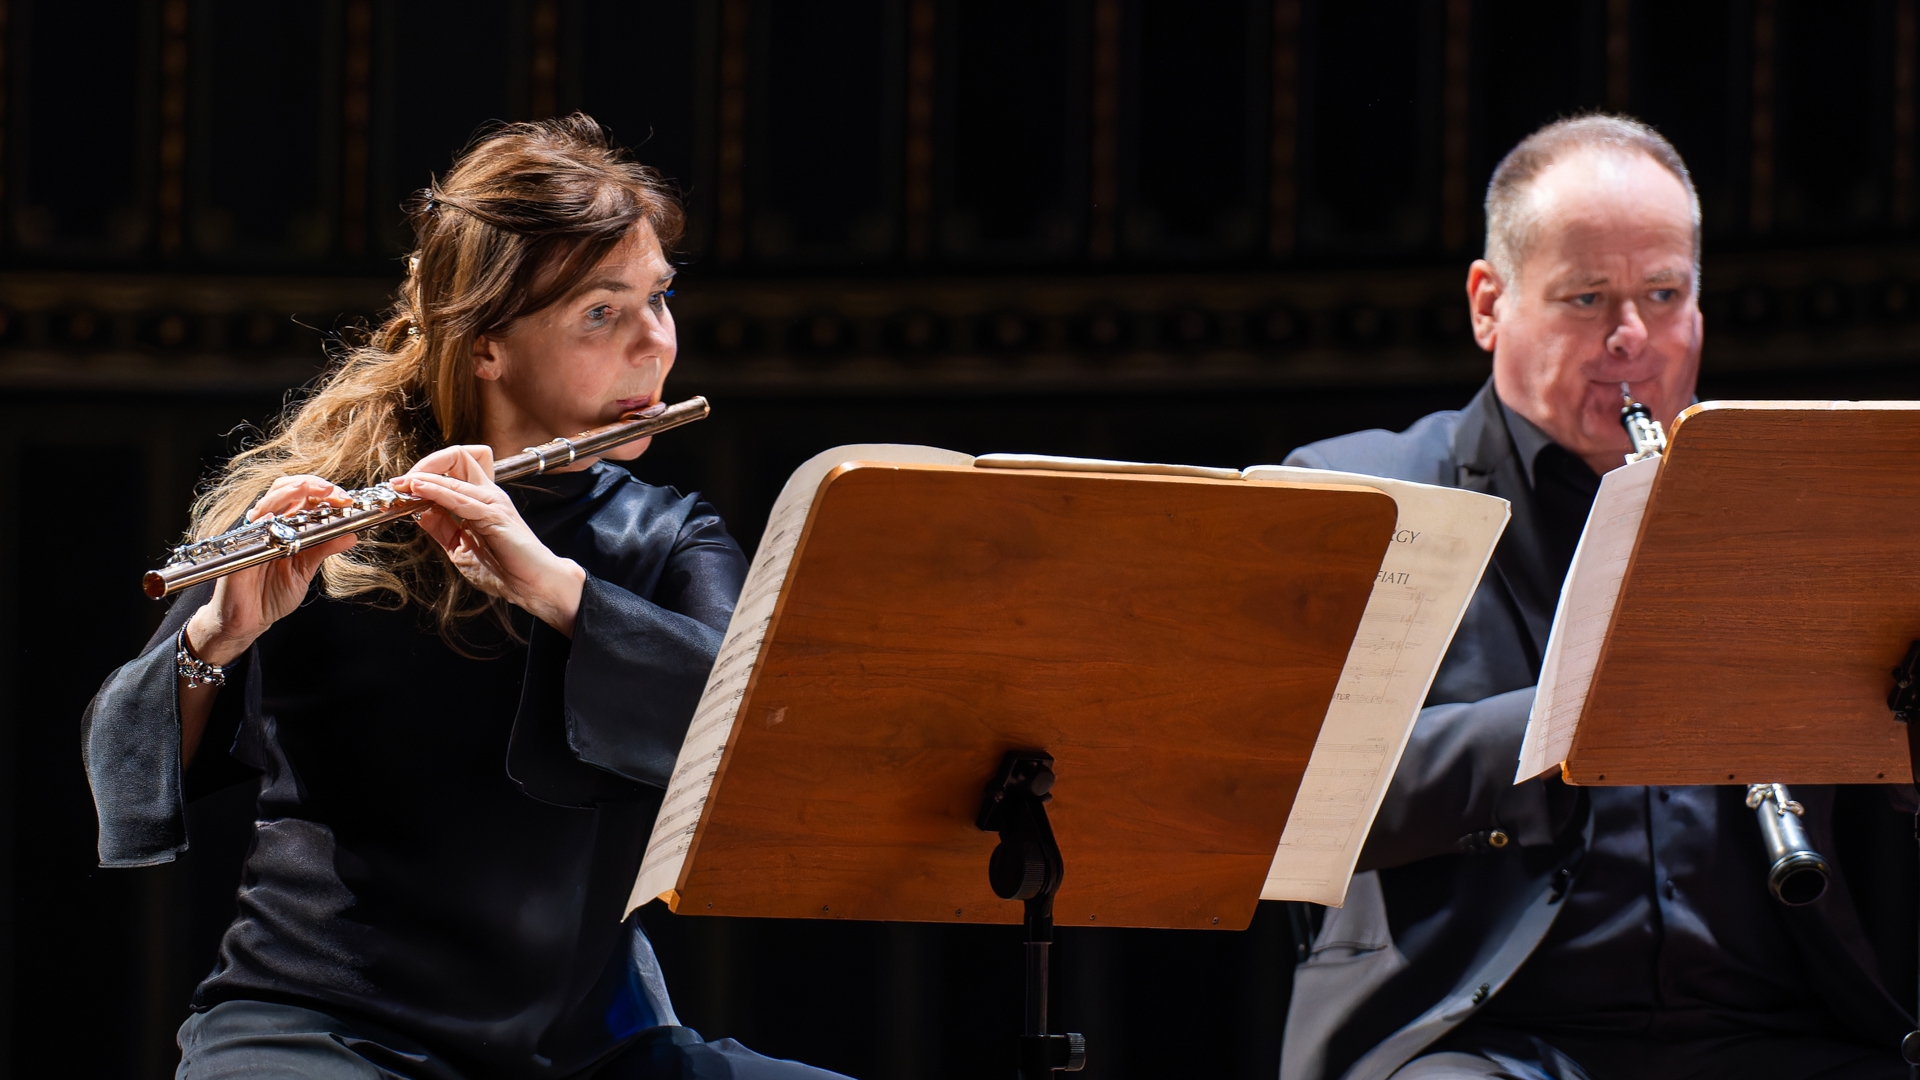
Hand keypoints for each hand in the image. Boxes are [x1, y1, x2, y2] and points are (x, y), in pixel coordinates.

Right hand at [184, 475, 359, 666]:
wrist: (250, 620)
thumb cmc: (272, 593)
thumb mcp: (305, 570)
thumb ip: (324, 550)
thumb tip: (351, 535)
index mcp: (286, 527)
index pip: (303, 496)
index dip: (323, 491)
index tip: (345, 497)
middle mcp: (268, 526)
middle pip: (285, 489)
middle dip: (311, 486)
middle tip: (333, 493)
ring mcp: (252, 535)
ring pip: (268, 502)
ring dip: (291, 494)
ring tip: (311, 492)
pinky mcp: (239, 550)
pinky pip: (250, 531)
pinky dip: (265, 521)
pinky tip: (278, 519)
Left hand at [391, 445, 585, 635]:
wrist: (535, 586)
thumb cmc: (507, 569)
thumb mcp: (459, 547)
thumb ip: (441, 527)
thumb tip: (417, 511)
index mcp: (482, 500)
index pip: (455, 466)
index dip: (428, 470)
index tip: (404, 487)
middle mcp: (489, 494)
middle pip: (459, 456)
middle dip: (426, 463)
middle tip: (402, 482)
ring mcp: (493, 502)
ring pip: (455, 474)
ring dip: (424, 477)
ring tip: (401, 484)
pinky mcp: (495, 516)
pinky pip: (460, 498)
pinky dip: (436, 492)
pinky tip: (419, 491)